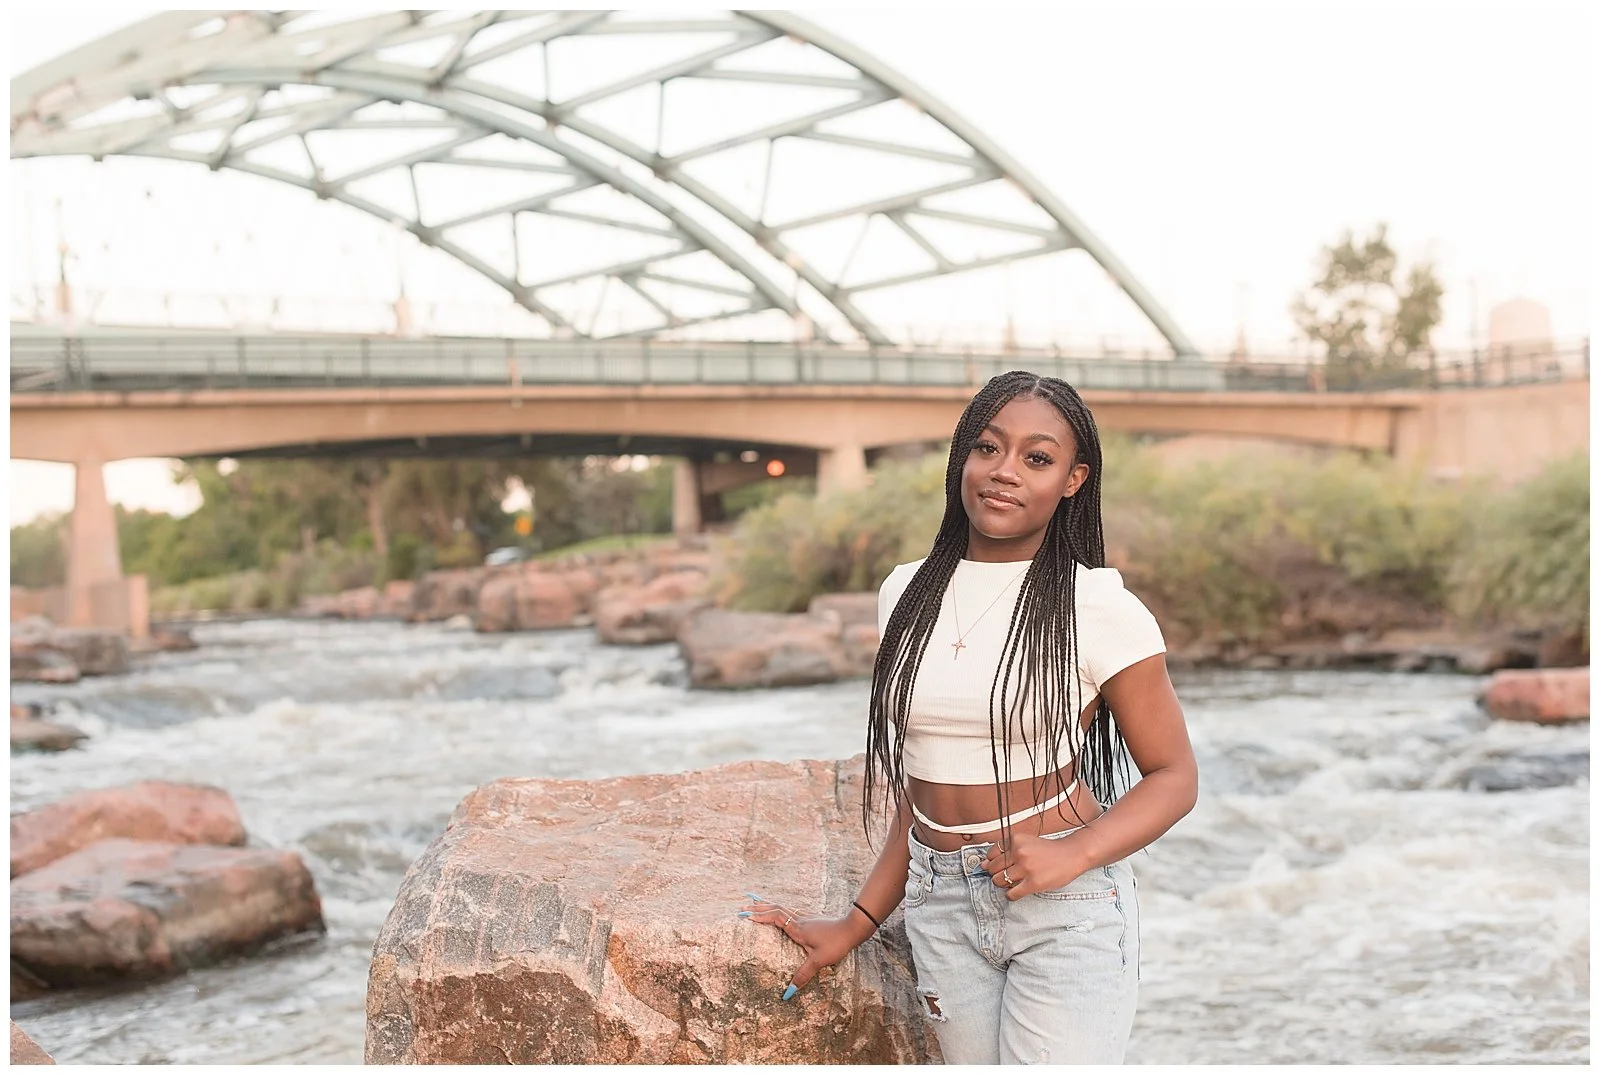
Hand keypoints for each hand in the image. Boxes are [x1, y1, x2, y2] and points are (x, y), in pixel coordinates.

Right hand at [739, 893, 872, 997]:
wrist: (853, 928)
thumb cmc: (836, 943)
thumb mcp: (819, 961)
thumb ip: (803, 975)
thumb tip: (788, 993)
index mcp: (797, 928)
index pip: (774, 917)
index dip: (759, 916)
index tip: (744, 915)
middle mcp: (799, 919)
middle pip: (775, 909)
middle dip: (758, 907)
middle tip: (743, 906)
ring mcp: (805, 916)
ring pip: (782, 907)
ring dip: (768, 905)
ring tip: (756, 902)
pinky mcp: (812, 917)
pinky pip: (790, 909)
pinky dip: (780, 908)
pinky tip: (781, 910)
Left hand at [980, 831, 1088, 901]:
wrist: (1072, 855)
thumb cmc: (1048, 850)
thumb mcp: (1026, 842)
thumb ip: (1005, 851)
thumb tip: (982, 865)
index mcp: (1015, 839)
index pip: (991, 854)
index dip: (993, 862)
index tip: (999, 865)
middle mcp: (1019, 852)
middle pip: (993, 868)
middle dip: (997, 874)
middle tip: (1008, 875)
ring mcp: (1026, 868)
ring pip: (999, 881)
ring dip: (1003, 884)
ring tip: (1014, 882)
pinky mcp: (1033, 883)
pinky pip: (1011, 893)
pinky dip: (1011, 895)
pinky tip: (1017, 891)